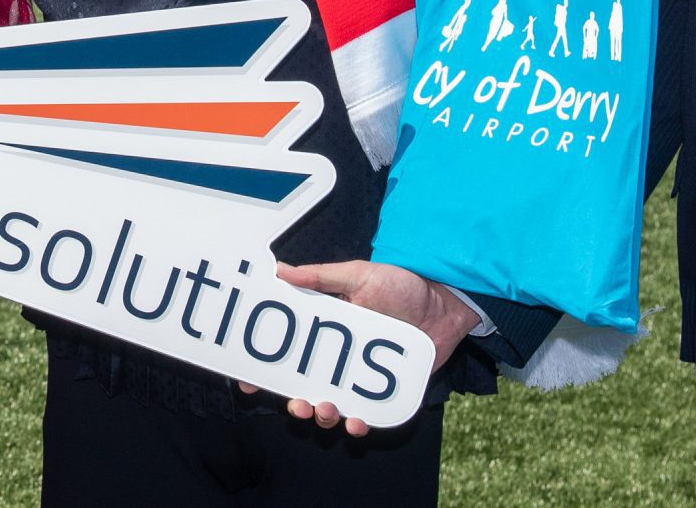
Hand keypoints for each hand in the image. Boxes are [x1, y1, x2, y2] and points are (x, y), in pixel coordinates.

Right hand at [250, 260, 477, 434]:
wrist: (446, 302)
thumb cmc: (402, 284)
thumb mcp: (358, 274)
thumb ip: (321, 277)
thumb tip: (280, 271)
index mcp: (325, 331)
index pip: (288, 353)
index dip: (267, 370)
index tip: (249, 380)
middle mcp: (339, 358)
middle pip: (305, 387)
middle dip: (294, 401)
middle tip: (296, 402)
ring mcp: (361, 378)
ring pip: (331, 407)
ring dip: (322, 415)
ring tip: (326, 409)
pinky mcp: (386, 393)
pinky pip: (367, 417)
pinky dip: (358, 425)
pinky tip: (356, 423)